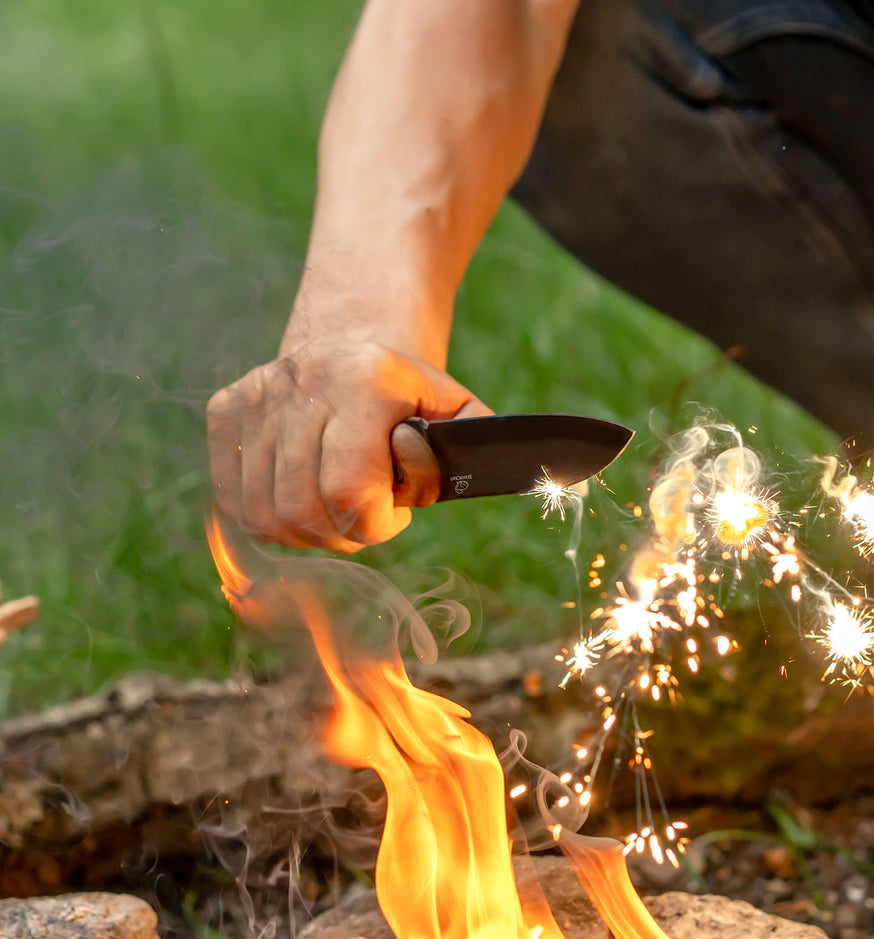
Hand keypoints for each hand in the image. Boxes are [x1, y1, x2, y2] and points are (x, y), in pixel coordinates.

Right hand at [207, 342, 489, 550]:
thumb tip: (514, 479)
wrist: (355, 337)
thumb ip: (477, 450)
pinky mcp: (227, 410)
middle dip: (341, 534)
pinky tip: (301, 501)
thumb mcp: (456, 412)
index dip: (373, 524)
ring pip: (265, 516)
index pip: (347, 492)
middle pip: (302, 512)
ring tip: (335, 509)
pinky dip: (269, 521)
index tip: (393, 515)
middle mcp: (303, 382)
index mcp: (365, 381)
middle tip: (364, 517)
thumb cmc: (413, 395)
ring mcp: (258, 396)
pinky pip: (235, 502)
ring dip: (306, 532)